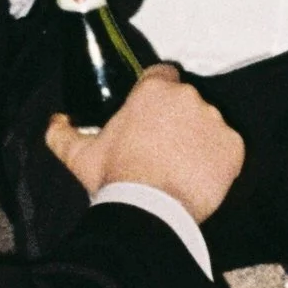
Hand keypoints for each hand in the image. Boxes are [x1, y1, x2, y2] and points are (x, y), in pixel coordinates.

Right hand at [46, 64, 244, 221]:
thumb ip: (62, 133)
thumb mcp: (79, 155)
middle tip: (162, 148)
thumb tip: (55, 122)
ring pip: (208, 123)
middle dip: (176, 120)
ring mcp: (214, 121)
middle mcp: (187, 97)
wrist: (149, 212)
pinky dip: (217, 159)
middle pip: (186, 101)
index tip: (152, 114)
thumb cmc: (116, 179)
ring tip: (179, 166)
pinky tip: (198, 176)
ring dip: (197, 139)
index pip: (162, 75)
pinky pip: (228, 148)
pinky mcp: (233, 146)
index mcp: (153, 90)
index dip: (157, 94)